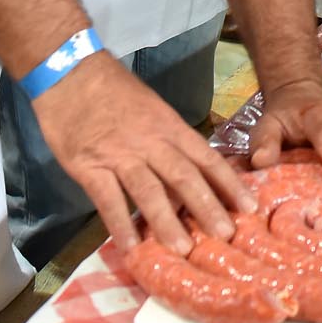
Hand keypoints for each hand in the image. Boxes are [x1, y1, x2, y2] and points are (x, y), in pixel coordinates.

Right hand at [32, 51, 257, 253]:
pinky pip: (108, 198)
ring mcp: (119, 155)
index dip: (229, 184)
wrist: (71, 72)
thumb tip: (190, 180)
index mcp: (170, 127)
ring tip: (183, 250)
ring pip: (149, 191)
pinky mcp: (89, 166)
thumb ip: (170, 142)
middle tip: (226, 236)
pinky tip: (131, 246)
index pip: (207, 158)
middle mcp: (151, 142)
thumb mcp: (153, 111)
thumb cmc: (115, 93)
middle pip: (184, 177)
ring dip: (168, 222)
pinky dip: (120, 223)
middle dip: (207, 208)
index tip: (250, 207)